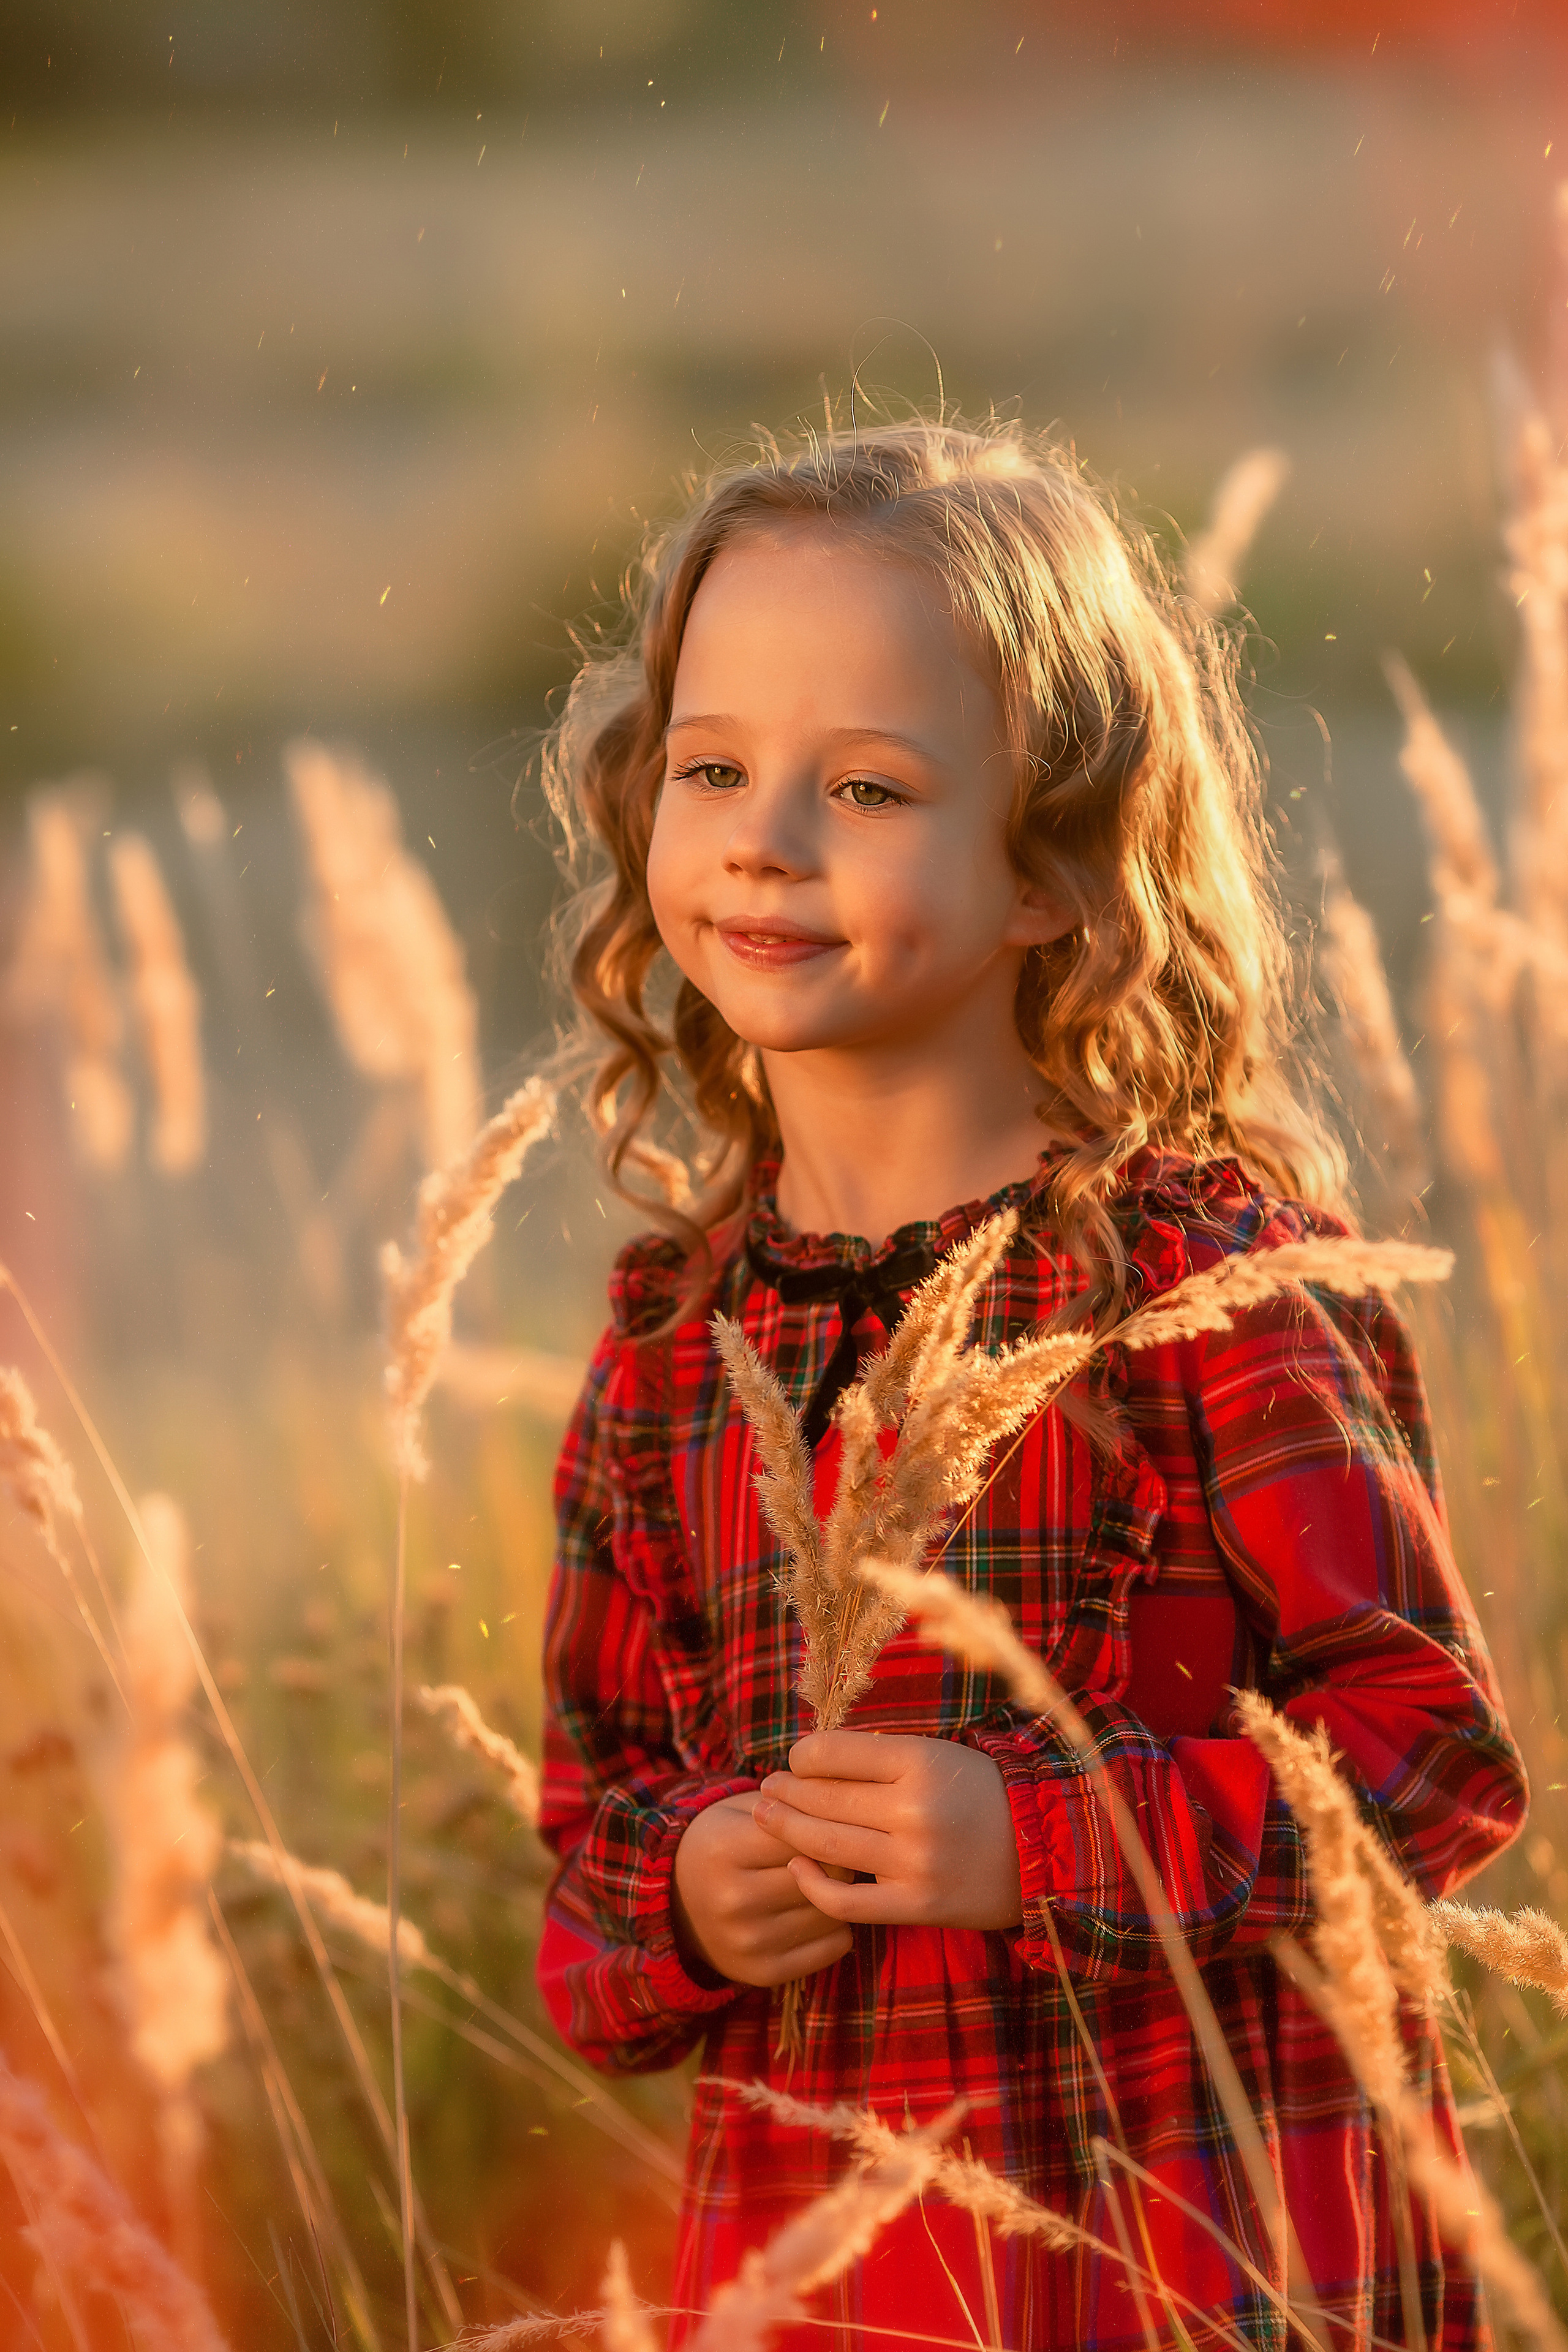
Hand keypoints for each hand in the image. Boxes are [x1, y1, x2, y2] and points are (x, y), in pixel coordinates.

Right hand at [670, 1792, 854, 1988]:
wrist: (678, 1902)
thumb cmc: (723, 1843)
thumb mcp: (742, 1810)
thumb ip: (790, 1804)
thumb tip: (842, 1808)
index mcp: (724, 1848)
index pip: (804, 1834)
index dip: (825, 1826)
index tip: (832, 1822)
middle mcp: (733, 1899)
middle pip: (823, 1875)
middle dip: (840, 1860)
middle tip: (841, 1850)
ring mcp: (748, 1941)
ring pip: (832, 1912)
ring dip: (839, 1895)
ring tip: (827, 1880)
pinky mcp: (764, 1972)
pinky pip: (834, 1946)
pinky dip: (837, 1928)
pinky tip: (819, 1911)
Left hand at [751, 1731, 1023, 1931]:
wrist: (1043, 1851)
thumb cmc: (981, 1795)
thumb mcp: (938, 1756)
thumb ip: (881, 1758)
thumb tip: (812, 1760)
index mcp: (920, 1761)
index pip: (833, 1753)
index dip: (801, 1756)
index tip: (794, 1761)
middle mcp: (914, 1810)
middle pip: (823, 1800)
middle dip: (784, 1793)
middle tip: (763, 1788)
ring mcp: (913, 1862)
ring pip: (827, 1846)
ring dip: (785, 1830)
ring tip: (764, 1817)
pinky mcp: (916, 1905)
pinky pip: (846, 1900)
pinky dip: (813, 1884)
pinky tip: (797, 1867)